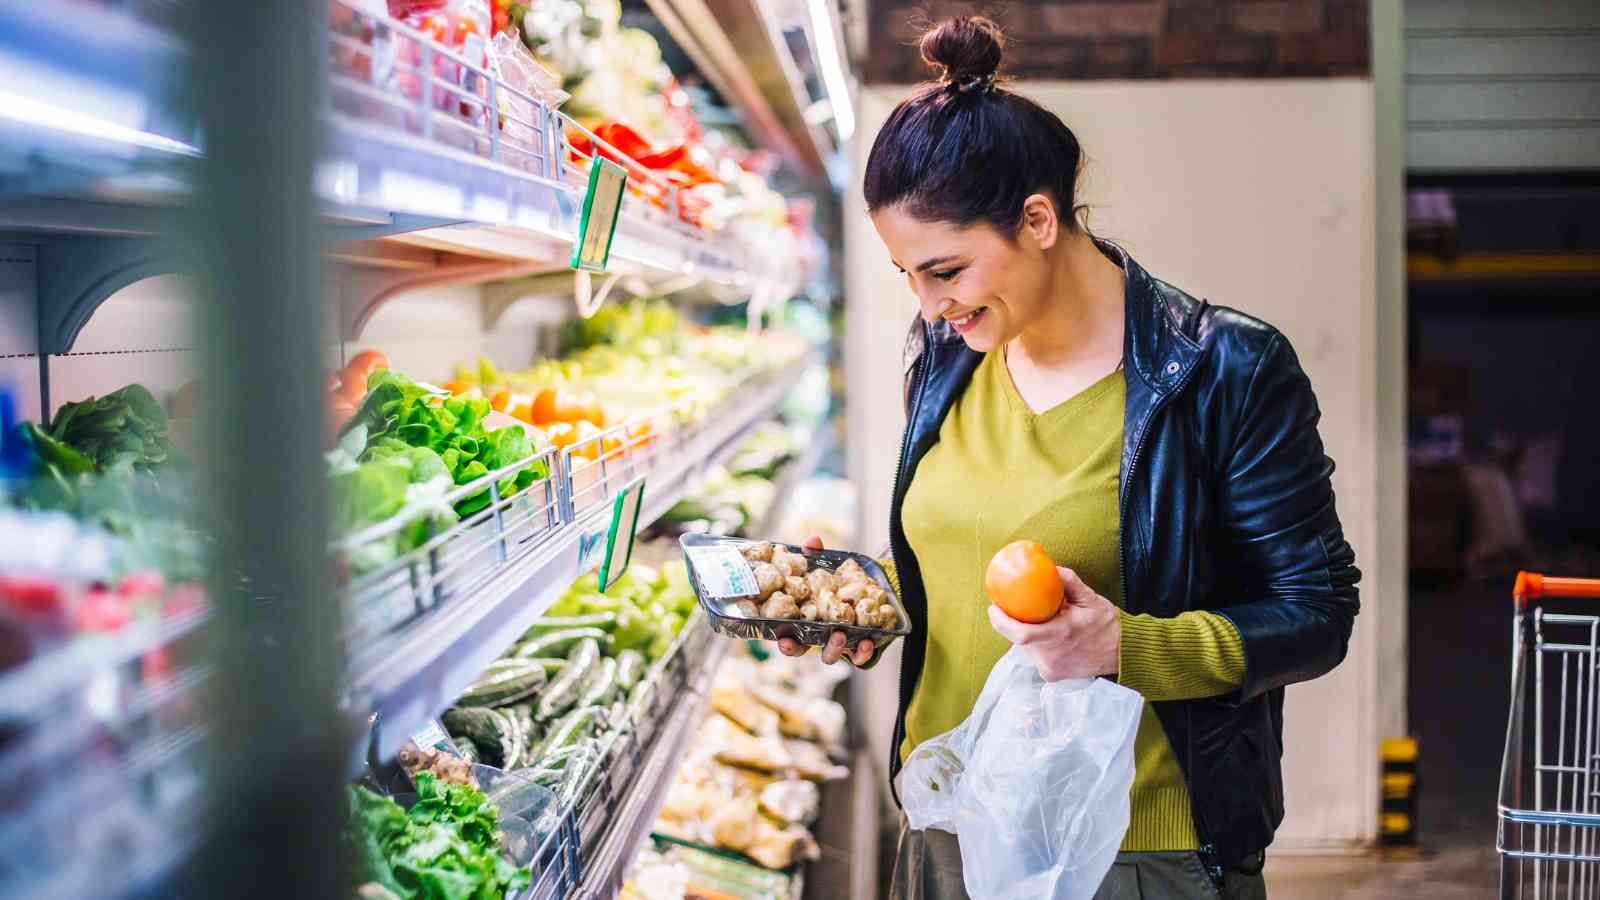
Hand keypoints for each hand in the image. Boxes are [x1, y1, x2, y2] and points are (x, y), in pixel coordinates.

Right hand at [775, 535, 876, 665]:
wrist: (868, 591)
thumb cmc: (835, 582)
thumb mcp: (823, 567)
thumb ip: (815, 556)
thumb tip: (813, 541)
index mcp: (801, 620)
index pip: (787, 636)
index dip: (784, 642)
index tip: (783, 640)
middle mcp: (816, 635)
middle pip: (804, 650)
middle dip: (801, 648)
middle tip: (800, 640)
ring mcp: (836, 643)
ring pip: (830, 655)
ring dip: (834, 648)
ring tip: (840, 633)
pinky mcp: (857, 646)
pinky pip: (858, 657)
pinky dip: (862, 653)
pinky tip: (867, 641)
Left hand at [987, 567, 1119, 680]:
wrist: (1123, 653)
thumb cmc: (1107, 624)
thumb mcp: (1091, 598)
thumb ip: (1069, 582)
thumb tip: (1049, 567)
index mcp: (1060, 635)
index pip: (1020, 633)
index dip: (1001, 621)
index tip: (994, 607)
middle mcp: (1052, 657)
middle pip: (1019, 640)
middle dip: (1014, 623)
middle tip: (1016, 608)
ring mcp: (1051, 669)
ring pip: (1026, 649)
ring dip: (1027, 634)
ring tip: (1039, 620)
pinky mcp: (1052, 676)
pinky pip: (1035, 656)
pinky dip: (1037, 644)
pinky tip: (1048, 635)